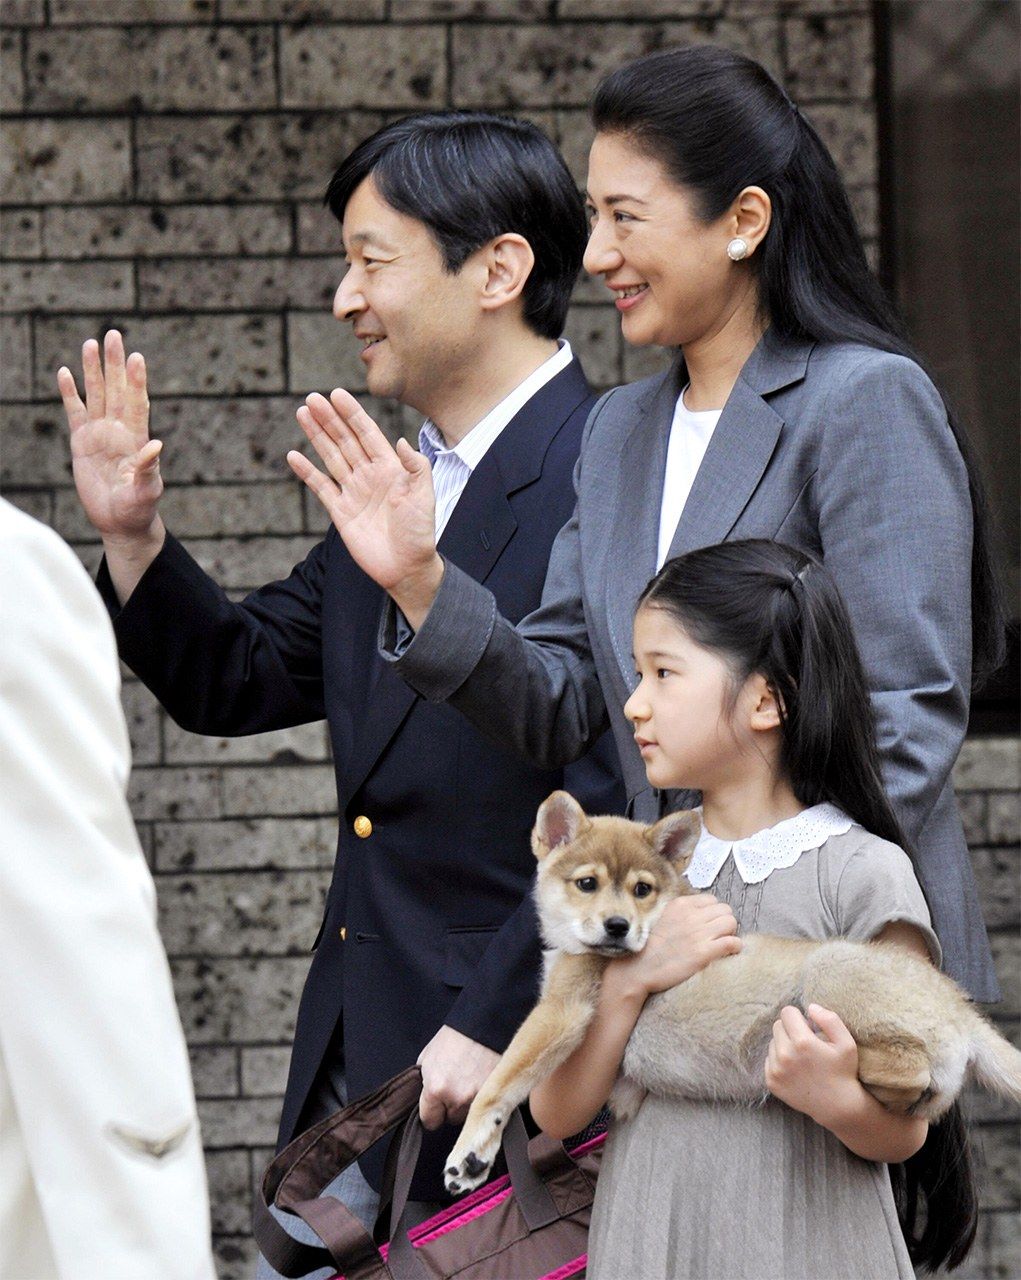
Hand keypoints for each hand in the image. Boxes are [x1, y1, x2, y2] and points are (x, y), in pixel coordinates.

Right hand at [58, 330, 163, 542]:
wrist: (120, 521)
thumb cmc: (139, 507)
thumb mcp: (147, 490)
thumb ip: (148, 469)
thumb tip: (156, 445)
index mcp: (137, 438)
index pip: (137, 402)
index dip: (136, 380)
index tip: (137, 357)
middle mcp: (118, 430)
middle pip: (116, 389)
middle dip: (114, 363)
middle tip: (113, 334)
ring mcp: (99, 434)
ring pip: (96, 394)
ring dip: (93, 370)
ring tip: (90, 343)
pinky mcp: (81, 442)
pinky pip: (75, 412)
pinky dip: (70, 393)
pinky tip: (65, 373)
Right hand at [290, 389, 443, 622]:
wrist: (407, 568)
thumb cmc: (420, 532)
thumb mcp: (425, 496)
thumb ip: (416, 467)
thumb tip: (401, 441)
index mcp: (390, 468)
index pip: (368, 434)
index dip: (352, 414)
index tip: (337, 394)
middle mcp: (370, 476)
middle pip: (345, 440)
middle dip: (329, 419)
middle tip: (312, 398)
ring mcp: (353, 492)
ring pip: (331, 457)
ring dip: (317, 436)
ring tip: (303, 414)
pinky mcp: (341, 512)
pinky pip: (321, 487)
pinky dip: (307, 472)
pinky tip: (294, 456)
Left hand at [417, 1026, 499, 1130]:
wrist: (482, 1023)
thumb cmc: (455, 1037)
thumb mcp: (428, 1057)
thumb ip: (424, 1083)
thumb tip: (424, 1097)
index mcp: (435, 1089)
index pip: (429, 1121)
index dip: (432, 1113)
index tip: (436, 1107)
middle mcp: (456, 1098)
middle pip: (451, 1120)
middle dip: (451, 1107)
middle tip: (455, 1087)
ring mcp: (477, 1098)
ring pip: (468, 1116)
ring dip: (468, 1105)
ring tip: (470, 1082)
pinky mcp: (494, 1094)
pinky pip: (484, 1106)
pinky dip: (482, 1098)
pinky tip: (481, 1081)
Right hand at [604, 894, 740, 1000]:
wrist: (638, 969)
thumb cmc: (649, 947)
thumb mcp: (662, 918)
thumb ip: (681, 913)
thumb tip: (700, 914)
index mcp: (681, 905)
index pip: (712, 900)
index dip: (714, 914)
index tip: (710, 925)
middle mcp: (691, 915)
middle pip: (725, 910)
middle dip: (724, 922)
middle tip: (718, 936)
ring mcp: (698, 933)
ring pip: (731, 923)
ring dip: (730, 933)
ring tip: (722, 944)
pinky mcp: (703, 952)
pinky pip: (733, 942)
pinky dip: (734, 947)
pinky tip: (728, 953)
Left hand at [764, 1004, 860, 1125]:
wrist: (837, 1106)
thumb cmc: (843, 1071)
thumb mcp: (846, 1043)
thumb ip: (830, 1019)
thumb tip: (810, 1007)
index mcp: (802, 1042)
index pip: (787, 1012)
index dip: (799, 1017)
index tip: (808, 1027)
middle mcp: (785, 1055)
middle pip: (777, 1025)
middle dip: (790, 1029)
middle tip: (805, 1042)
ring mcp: (776, 1070)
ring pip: (772, 1042)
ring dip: (784, 1044)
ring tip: (801, 1057)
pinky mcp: (771, 1082)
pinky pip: (769, 1059)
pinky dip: (779, 1060)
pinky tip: (795, 1069)